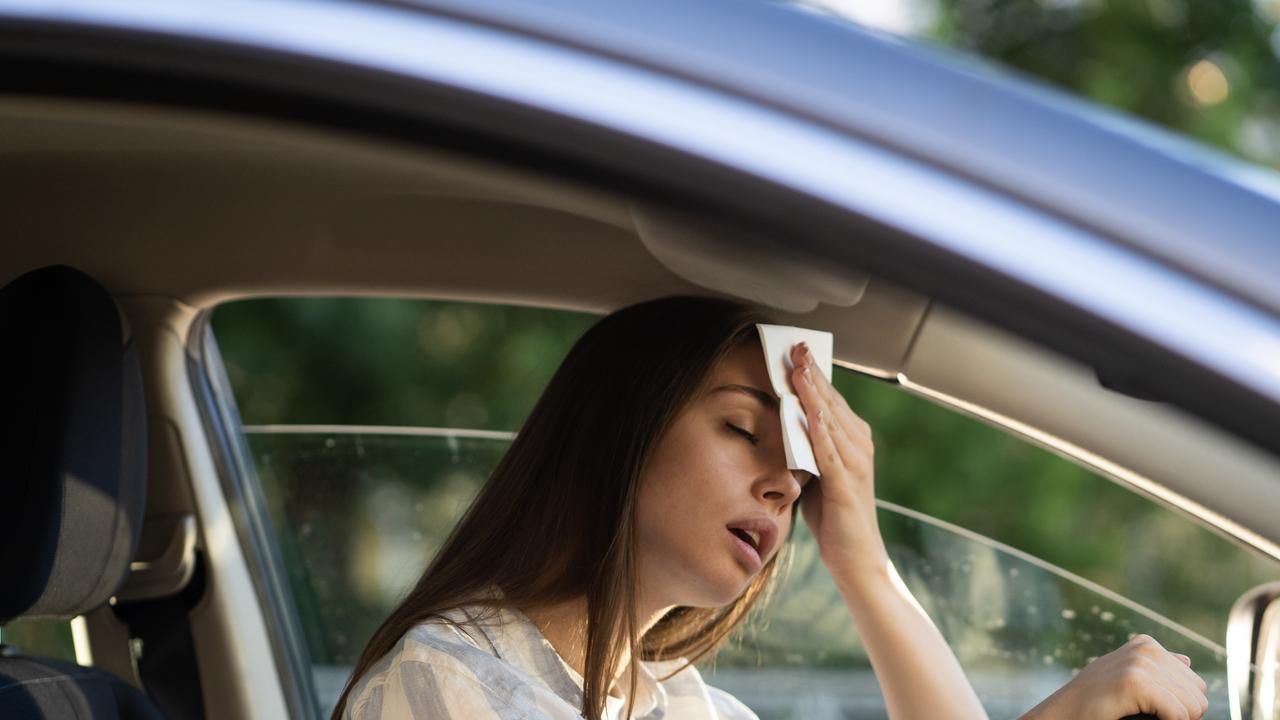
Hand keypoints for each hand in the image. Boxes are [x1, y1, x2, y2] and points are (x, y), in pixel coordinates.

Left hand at [789, 342, 889, 583]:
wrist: (856, 560)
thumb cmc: (834, 519)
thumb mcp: (816, 475)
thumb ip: (806, 449)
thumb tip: (783, 423)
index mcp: (853, 442)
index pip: (830, 400)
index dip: (814, 374)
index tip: (797, 349)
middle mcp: (859, 447)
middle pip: (832, 402)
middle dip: (813, 373)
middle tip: (796, 346)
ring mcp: (856, 464)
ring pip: (832, 420)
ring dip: (814, 393)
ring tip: (799, 368)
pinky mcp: (847, 485)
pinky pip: (830, 452)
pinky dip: (819, 430)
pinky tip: (809, 411)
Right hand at [1024, 635, 1207, 719]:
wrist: (1063, 715)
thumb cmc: (1095, 704)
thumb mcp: (1127, 678)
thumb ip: (1157, 669)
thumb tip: (1186, 660)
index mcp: (1147, 645)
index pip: (1196, 684)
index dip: (1179, 706)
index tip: (1149, 709)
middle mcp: (1146, 649)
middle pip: (1199, 696)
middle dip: (1182, 714)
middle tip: (1148, 716)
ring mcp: (1140, 662)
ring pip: (1194, 707)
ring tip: (1142, 716)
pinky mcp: (1135, 681)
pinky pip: (1179, 714)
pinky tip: (1140, 718)